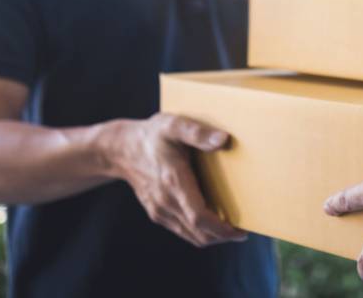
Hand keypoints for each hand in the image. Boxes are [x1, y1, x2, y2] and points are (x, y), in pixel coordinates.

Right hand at [105, 113, 246, 246]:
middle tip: (242, 232)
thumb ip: (198, 132)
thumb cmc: (152, 135)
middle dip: (222, 236)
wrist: (121, 149)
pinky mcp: (156, 212)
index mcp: (173, 181)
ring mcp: (159, 209)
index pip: (199, 217)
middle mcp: (166, 200)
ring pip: (189, 235)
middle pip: (197, 232)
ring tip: (231, 229)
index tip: (240, 231)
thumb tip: (224, 139)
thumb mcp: (174, 125)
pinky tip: (211, 222)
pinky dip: (198, 232)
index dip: (221, 229)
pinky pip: (181, 229)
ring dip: (211, 237)